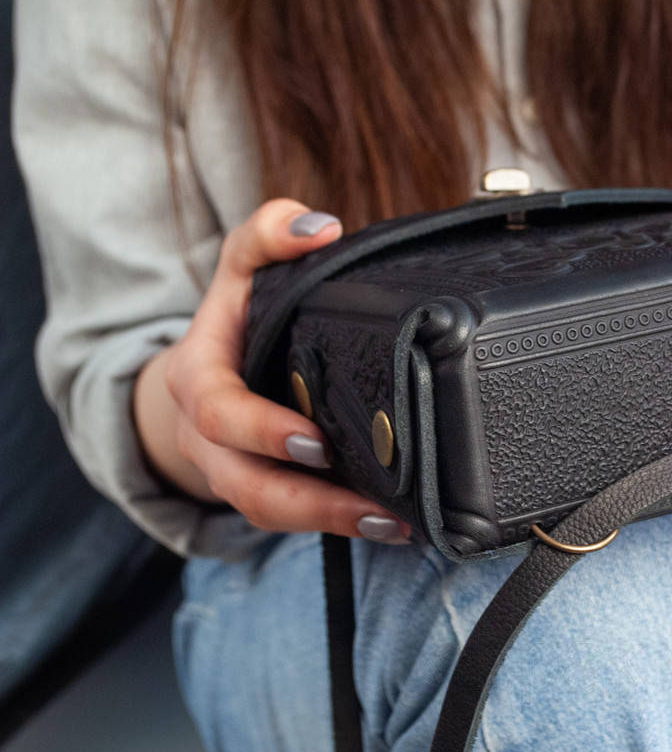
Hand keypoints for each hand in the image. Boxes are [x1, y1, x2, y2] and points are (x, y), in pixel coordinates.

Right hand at [133, 199, 412, 543]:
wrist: (209, 369)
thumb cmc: (235, 314)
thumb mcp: (240, 265)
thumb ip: (269, 232)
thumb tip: (321, 227)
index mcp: (198, 381)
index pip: (219, 411)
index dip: (261, 430)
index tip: (314, 440)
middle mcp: (208, 437)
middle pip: (244, 482)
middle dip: (303, 497)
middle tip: (365, 500)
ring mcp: (234, 470)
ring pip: (269, 512)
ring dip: (329, 523)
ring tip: (390, 524)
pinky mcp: (267, 489)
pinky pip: (293, 519)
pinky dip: (339, 524)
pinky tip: (393, 524)